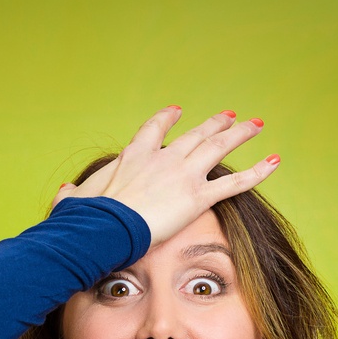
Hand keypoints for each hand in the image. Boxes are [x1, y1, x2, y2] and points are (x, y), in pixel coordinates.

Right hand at [52, 107, 279, 246]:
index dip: (167, 120)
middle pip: (195, 134)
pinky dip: (257, 172)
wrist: (104, 226)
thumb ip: (70, 197)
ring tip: (256, 125)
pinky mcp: (197, 197)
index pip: (154, 130)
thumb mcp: (73, 203)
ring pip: (219, 148)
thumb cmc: (87, 218)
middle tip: (230, 116)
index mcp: (135, 156)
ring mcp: (182, 174)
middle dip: (214, 124)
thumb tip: (63, 194)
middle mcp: (163, 158)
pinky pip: (234, 183)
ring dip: (240, 134)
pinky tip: (274, 162)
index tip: (177, 112)